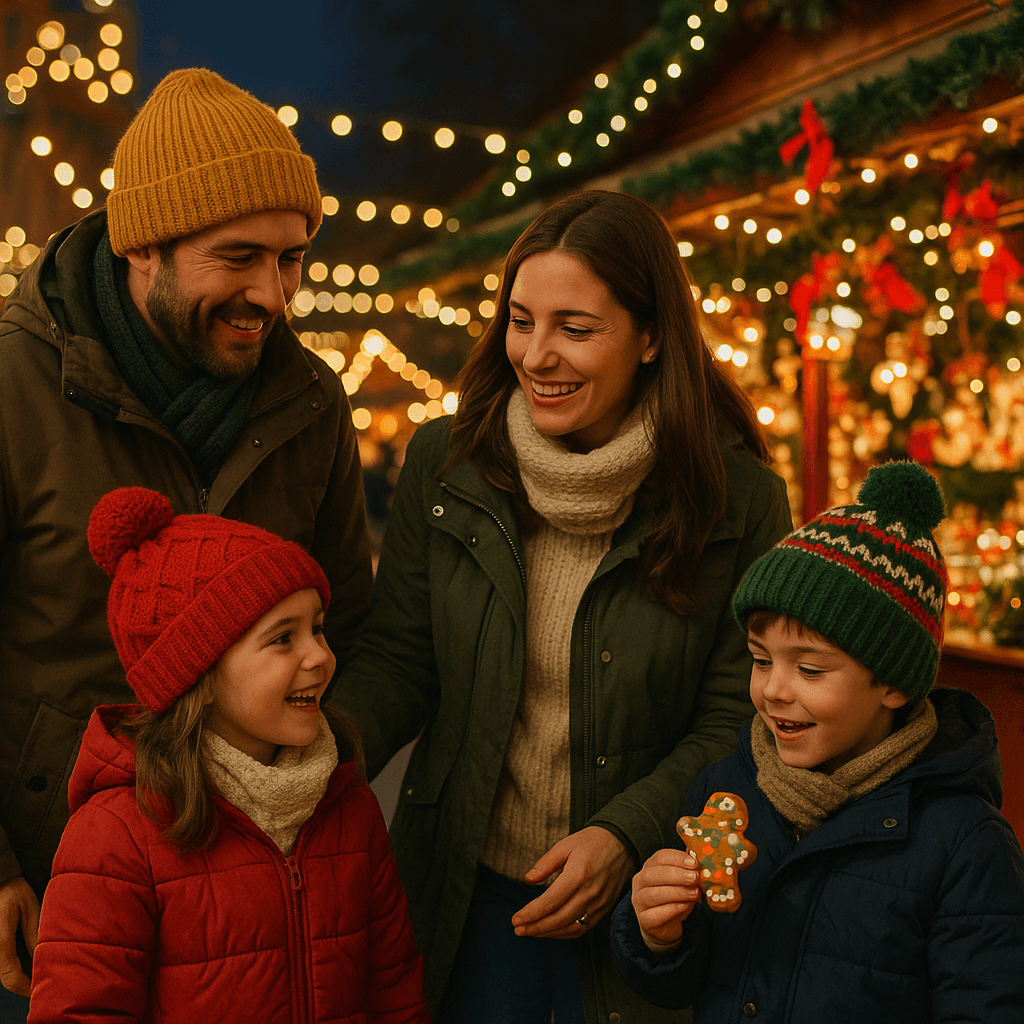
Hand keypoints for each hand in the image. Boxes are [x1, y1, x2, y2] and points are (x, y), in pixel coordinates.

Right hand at [0, 876, 38, 997]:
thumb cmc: (13, 891)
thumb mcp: (29, 907)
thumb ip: (33, 932)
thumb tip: (42, 957)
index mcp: (0, 939)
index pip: (9, 975)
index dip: (24, 986)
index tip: (39, 989)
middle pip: (4, 978)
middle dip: (22, 984)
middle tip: (43, 983)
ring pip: (1, 972)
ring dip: (16, 977)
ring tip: (37, 975)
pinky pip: (1, 963)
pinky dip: (11, 969)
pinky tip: (26, 966)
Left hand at [510, 826, 632, 938]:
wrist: (623, 843)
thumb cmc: (591, 841)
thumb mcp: (565, 844)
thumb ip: (546, 863)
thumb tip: (528, 879)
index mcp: (579, 874)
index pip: (551, 901)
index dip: (531, 913)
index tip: (516, 919)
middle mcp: (590, 892)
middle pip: (559, 919)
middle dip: (535, 927)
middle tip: (518, 929)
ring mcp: (600, 903)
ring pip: (571, 927)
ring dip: (548, 933)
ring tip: (530, 932)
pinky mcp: (605, 909)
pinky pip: (583, 928)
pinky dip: (565, 933)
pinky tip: (551, 930)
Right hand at [631, 849, 700, 949]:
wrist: (666, 925)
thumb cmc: (675, 900)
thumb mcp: (684, 884)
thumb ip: (689, 875)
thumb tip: (701, 870)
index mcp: (650, 867)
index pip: (660, 857)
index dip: (677, 858)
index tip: (694, 863)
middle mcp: (640, 881)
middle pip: (653, 874)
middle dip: (676, 874)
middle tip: (694, 877)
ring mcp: (639, 901)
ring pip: (652, 894)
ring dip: (676, 892)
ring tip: (694, 893)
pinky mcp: (643, 920)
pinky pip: (655, 914)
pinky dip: (671, 909)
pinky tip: (684, 906)